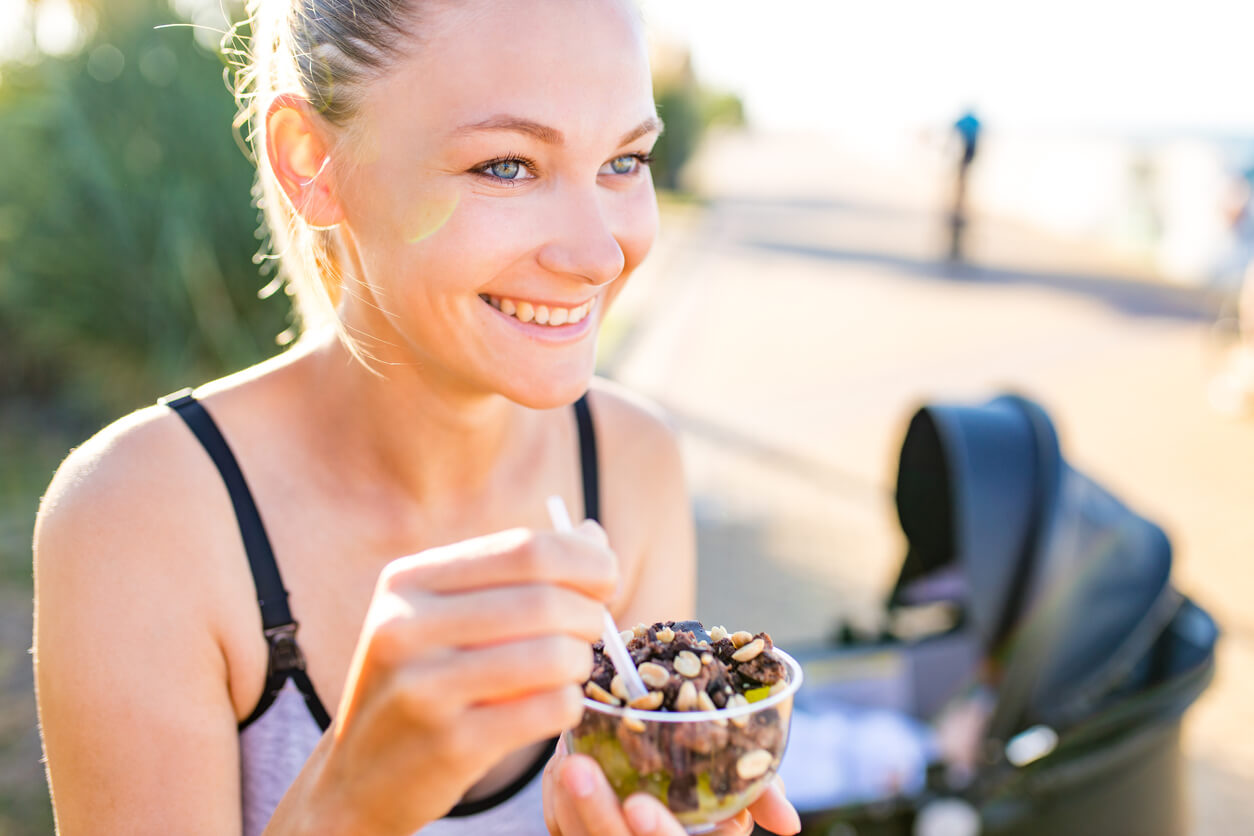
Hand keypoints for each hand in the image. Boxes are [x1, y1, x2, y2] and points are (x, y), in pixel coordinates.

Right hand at [305, 523, 616, 835]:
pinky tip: (556, 704)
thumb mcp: (445, 614)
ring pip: (552, 655)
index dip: (584, 562)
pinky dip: (569, 703)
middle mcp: (406, 626)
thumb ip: (517, 573)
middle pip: (543, 600)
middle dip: (590, 614)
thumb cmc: (423, 680)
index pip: (525, 549)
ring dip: (581, 661)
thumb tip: (594, 537)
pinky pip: (548, 708)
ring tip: (572, 668)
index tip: (605, 582)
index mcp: (409, 579)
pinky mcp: (449, 744)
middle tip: (593, 631)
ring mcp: (423, 687)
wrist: (360, 775)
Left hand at [543, 750, 800, 835]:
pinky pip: (558, 826)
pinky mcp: (576, 829)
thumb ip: (760, 790)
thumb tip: (789, 825)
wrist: (661, 726)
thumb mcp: (738, 768)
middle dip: (596, 815)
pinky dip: (556, 798)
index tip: (638, 805)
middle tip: (576, 769)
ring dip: (568, 803)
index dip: (656, 835)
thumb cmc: (707, 749)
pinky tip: (559, 765)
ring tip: (563, 760)